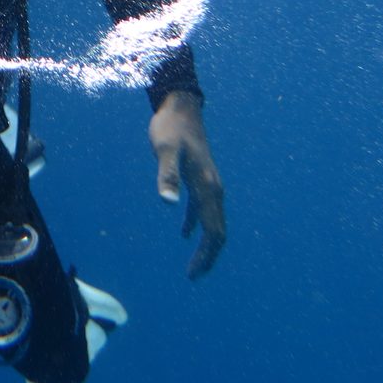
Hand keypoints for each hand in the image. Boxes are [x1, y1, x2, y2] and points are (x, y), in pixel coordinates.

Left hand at [150, 90, 225, 278]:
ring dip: (205, 244)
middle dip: (208, 256)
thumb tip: (168, 204)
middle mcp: (214, 188)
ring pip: (212, 221)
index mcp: (208, 187)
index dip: (206, 254)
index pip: (214, 230)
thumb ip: (167, 176)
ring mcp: (208, 183)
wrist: (181, 106)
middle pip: (217, 230)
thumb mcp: (165, 151)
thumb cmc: (171, 128)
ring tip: (193, 265)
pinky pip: (202, 208)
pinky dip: (196, 224)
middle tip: (193, 276)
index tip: (193, 273)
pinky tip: (184, 233)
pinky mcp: (200, 177)